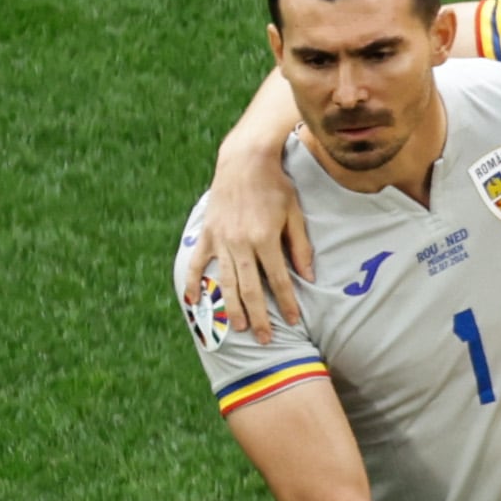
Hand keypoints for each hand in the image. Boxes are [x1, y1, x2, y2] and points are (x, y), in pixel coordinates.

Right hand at [185, 137, 313, 341]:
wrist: (244, 161)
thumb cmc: (275, 186)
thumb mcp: (295, 214)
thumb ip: (300, 247)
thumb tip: (308, 277)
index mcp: (264, 240)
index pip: (278, 281)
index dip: (287, 303)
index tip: (294, 321)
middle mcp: (240, 244)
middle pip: (250, 289)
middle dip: (258, 316)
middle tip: (265, 339)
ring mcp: (220, 240)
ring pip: (224, 281)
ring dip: (231, 307)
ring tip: (237, 328)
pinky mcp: (207, 233)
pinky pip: (196, 262)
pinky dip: (192, 282)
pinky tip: (191, 301)